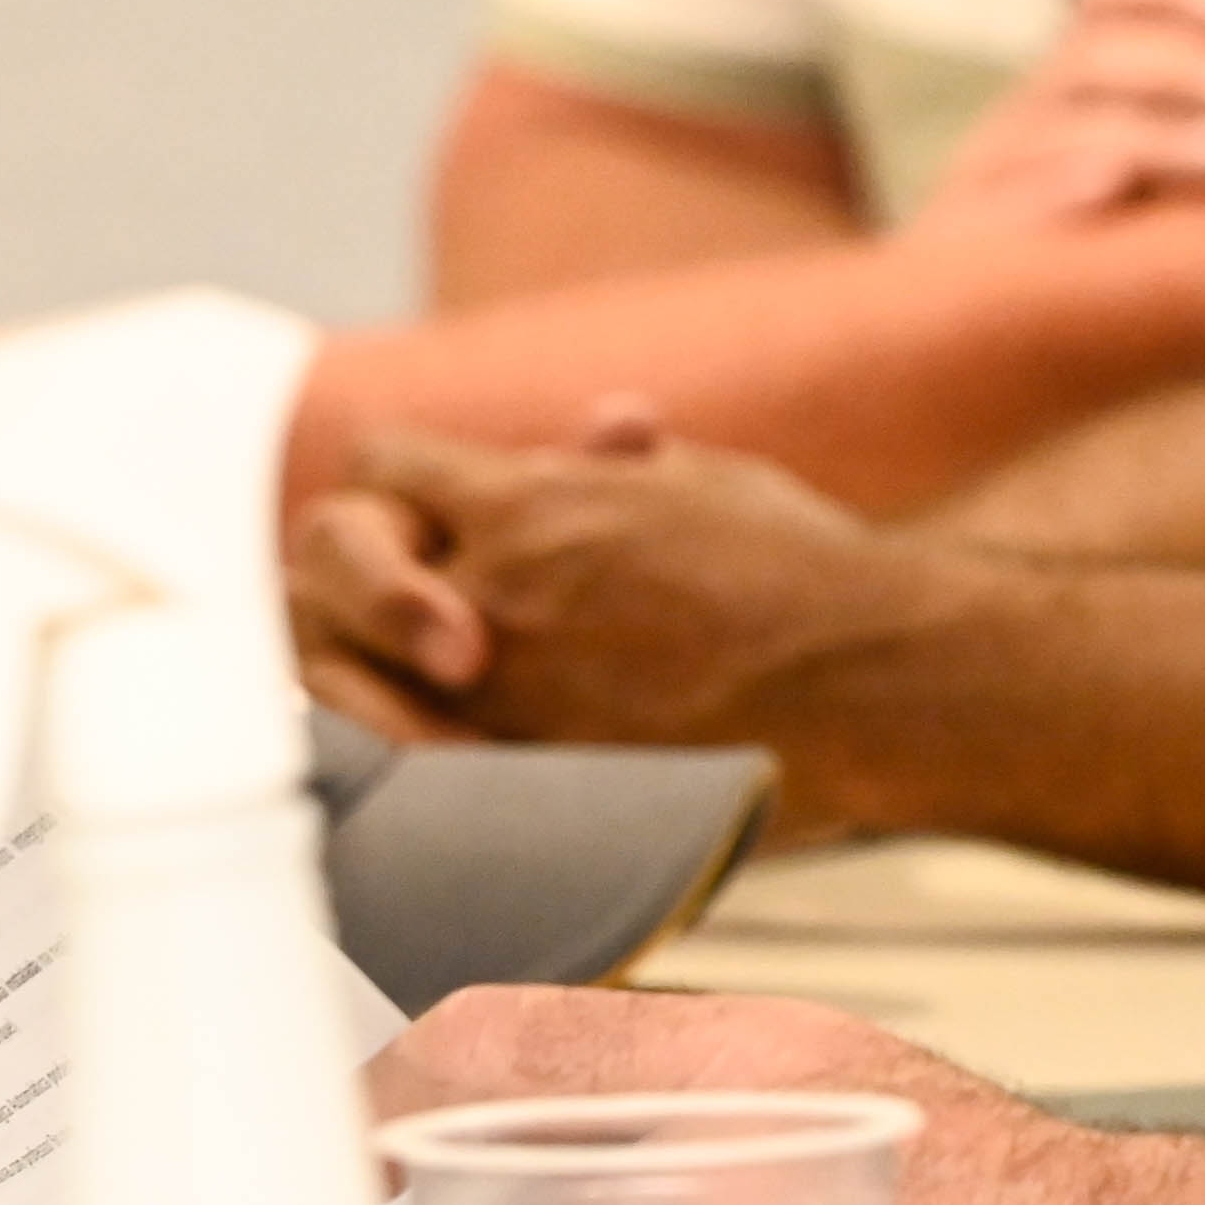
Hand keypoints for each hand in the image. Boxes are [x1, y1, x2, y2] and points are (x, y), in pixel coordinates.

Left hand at [285, 419, 910, 754]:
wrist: (870, 679)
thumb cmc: (810, 577)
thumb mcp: (716, 484)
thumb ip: (634, 466)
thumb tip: (610, 429)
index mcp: (535, 496)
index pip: (388, 468)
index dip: (392, 494)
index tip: (414, 523)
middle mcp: (495, 583)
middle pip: (333, 559)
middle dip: (347, 584)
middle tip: (383, 616)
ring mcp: (501, 687)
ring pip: (342, 672)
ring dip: (350, 674)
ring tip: (379, 691)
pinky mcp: (526, 775)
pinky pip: (403, 767)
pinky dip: (392, 762)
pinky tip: (412, 763)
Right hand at [899, 0, 1204, 239]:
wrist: (957, 338)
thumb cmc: (1087, 252)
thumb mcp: (1149, 178)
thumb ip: (1203, 124)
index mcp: (1072, 84)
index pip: (1110, 0)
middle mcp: (1027, 112)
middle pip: (1098, 57)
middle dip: (1193, 66)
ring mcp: (984, 172)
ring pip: (1062, 128)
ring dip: (1156, 133)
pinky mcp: (954, 239)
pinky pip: (996, 204)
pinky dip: (1056, 189)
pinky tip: (1112, 186)